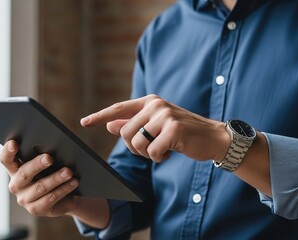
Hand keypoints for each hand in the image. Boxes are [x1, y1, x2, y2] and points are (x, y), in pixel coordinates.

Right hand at [0, 140, 78, 216]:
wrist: (63, 197)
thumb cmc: (51, 174)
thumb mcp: (45, 165)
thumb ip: (43, 156)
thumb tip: (53, 147)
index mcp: (14, 169)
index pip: (6, 159)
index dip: (8, 151)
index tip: (14, 143)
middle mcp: (16, 185)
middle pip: (24, 173)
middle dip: (37, 164)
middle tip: (49, 158)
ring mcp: (24, 199)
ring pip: (40, 187)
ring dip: (56, 178)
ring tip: (68, 171)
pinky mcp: (36, 209)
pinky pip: (51, 198)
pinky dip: (64, 189)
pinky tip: (73, 182)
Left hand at [81, 94, 229, 161]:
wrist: (213, 138)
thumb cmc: (182, 133)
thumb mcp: (156, 127)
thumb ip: (133, 124)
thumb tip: (109, 125)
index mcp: (150, 102)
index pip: (119, 108)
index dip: (100, 115)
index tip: (84, 122)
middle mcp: (155, 105)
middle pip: (126, 133)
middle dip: (135, 148)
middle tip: (151, 150)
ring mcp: (165, 115)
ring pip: (137, 143)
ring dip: (147, 154)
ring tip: (162, 149)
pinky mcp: (173, 128)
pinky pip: (152, 152)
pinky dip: (159, 158)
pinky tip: (170, 152)